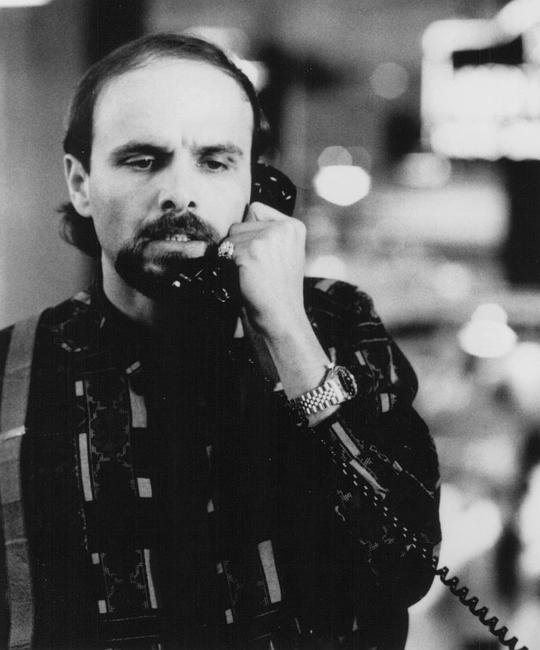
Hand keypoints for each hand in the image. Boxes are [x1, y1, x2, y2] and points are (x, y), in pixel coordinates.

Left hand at [225, 201, 306, 337]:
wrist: (280, 317)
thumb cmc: (278, 290)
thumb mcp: (284, 253)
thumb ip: (268, 232)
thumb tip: (243, 212)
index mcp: (295, 226)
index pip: (256, 210)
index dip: (250, 233)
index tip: (261, 257)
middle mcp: (284, 228)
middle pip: (240, 223)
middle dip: (239, 246)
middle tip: (254, 270)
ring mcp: (268, 238)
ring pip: (231, 237)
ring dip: (232, 257)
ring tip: (250, 275)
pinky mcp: (252, 250)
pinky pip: (225, 251)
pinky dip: (227, 266)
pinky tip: (244, 279)